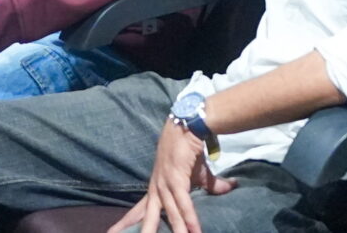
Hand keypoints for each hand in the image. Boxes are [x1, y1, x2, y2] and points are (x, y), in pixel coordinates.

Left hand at [111, 119, 225, 232]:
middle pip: (146, 214)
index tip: (114, 232)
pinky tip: (192, 231)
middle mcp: (157, 186)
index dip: (129, 221)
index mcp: (157, 187)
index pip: (141, 209)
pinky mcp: (177, 177)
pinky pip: (183, 202)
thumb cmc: (189, 149)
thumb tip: (231, 187)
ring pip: (168, 212)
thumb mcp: (199, 173)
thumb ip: (212, 186)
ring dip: (175, 230)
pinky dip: (188, 217)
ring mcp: (165, 182)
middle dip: (137, 229)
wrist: (189, 125)